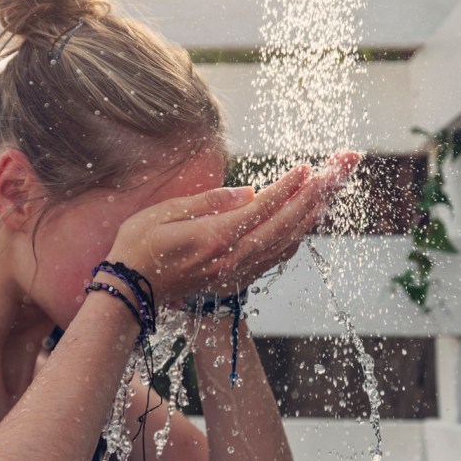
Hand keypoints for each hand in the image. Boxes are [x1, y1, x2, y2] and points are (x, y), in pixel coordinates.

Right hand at [107, 151, 360, 303]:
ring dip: (306, 220)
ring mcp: (234, 272)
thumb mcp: (166, 213)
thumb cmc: (139, 246)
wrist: (130, 291)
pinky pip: (273, 260)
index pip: (262, 208)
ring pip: (283, 244)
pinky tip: (301, 227)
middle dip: (310, 199)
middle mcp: (231, 258)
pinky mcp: (233, 280)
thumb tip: (250, 192)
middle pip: (282, 226)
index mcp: (214, 238)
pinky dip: (292, 241)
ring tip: (325, 196)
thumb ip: (210, 202)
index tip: (305, 169)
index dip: (287, 187)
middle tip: (330, 177)